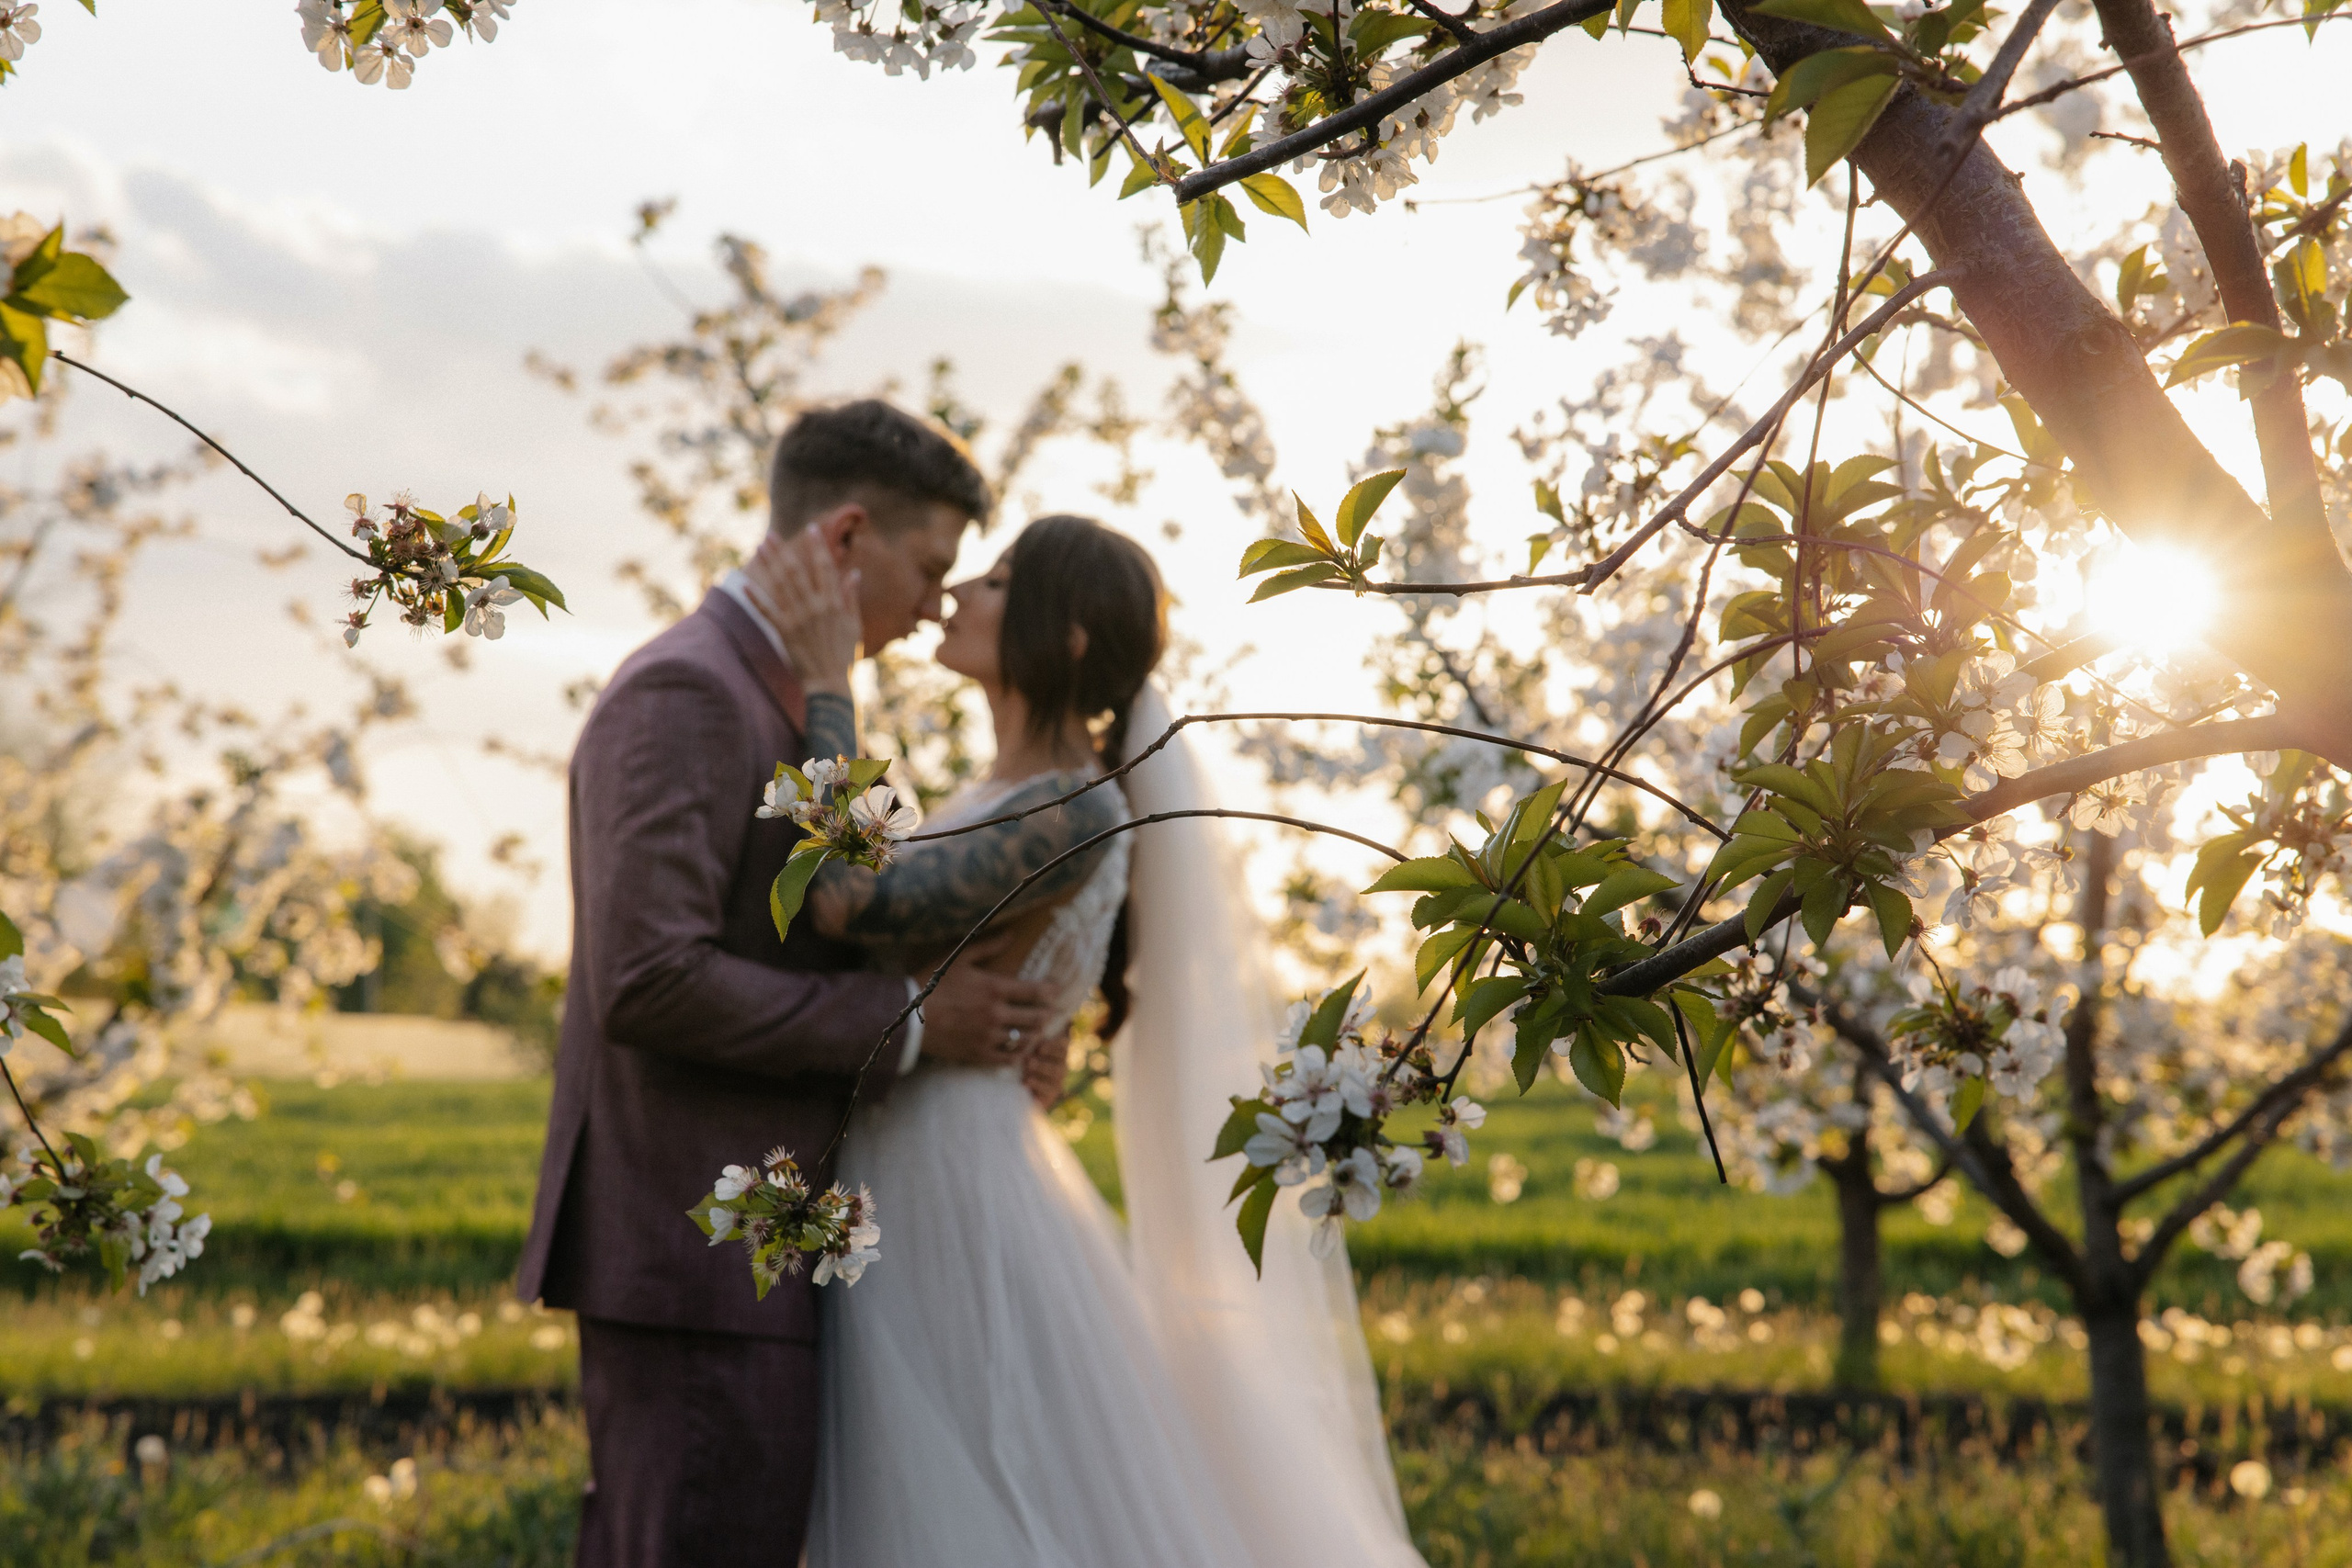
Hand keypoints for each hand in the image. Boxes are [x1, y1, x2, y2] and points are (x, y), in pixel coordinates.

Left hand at [745, 529, 859, 698]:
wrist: (830, 684)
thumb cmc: (845, 656)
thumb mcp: (854, 626)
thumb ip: (851, 598)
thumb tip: (854, 573)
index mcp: (834, 603)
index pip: (825, 567)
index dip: (818, 547)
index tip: (811, 528)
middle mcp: (815, 606)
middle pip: (797, 571)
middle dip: (784, 550)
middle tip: (771, 533)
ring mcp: (798, 619)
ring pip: (781, 585)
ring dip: (769, 565)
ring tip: (760, 547)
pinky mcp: (784, 632)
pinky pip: (767, 611)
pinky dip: (756, 598)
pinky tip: (745, 584)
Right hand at [916, 936, 1055, 1068]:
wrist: (908, 1017)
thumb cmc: (931, 983)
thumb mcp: (958, 958)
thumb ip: (987, 946)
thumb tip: (1012, 935)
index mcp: (993, 988)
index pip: (1034, 991)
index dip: (1050, 991)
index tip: (1057, 990)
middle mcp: (995, 1014)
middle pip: (1035, 1017)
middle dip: (1046, 1014)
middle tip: (1051, 1012)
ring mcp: (988, 1036)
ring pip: (1025, 1039)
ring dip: (1035, 1034)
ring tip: (1038, 1030)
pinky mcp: (978, 1054)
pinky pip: (1008, 1058)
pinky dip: (1018, 1053)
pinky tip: (1020, 1049)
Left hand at [1021, 1029, 1071, 1109]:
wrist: (1017, 1093)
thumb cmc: (1021, 1065)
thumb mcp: (1025, 1050)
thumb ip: (1031, 1038)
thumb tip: (1037, 1019)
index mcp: (1057, 1053)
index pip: (1063, 1044)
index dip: (1055, 1042)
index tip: (1043, 1040)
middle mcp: (1060, 1066)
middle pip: (1060, 1058)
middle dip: (1049, 1052)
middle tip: (1037, 1050)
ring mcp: (1056, 1081)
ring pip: (1055, 1072)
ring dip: (1041, 1066)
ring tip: (1029, 1063)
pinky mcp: (1050, 1095)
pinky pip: (1047, 1089)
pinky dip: (1036, 1084)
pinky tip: (1026, 1080)